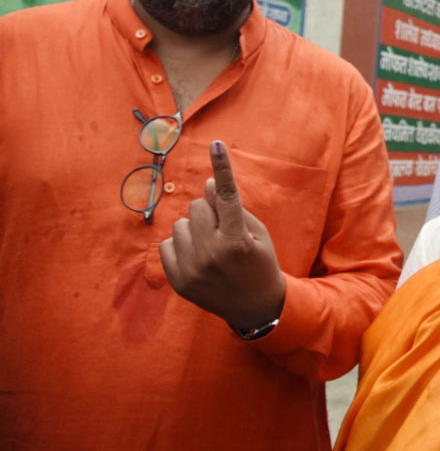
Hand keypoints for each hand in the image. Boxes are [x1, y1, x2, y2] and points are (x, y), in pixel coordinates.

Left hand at [159, 141, 286, 330]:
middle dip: (210, 210)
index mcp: (238, 241)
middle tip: (224, 228)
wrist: (254, 306)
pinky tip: (198, 257)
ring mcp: (192, 269)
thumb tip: (206, 185)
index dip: (222, 168)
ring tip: (211, 246)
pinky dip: (182, 245)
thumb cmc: (260, 262)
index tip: (216, 144)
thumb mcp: (258, 233)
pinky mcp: (178, 280)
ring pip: (181, 223)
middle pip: (198, 205)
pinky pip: (167, 243)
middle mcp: (212, 254)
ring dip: (195, 228)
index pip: (227, 196)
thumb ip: (232, 208)